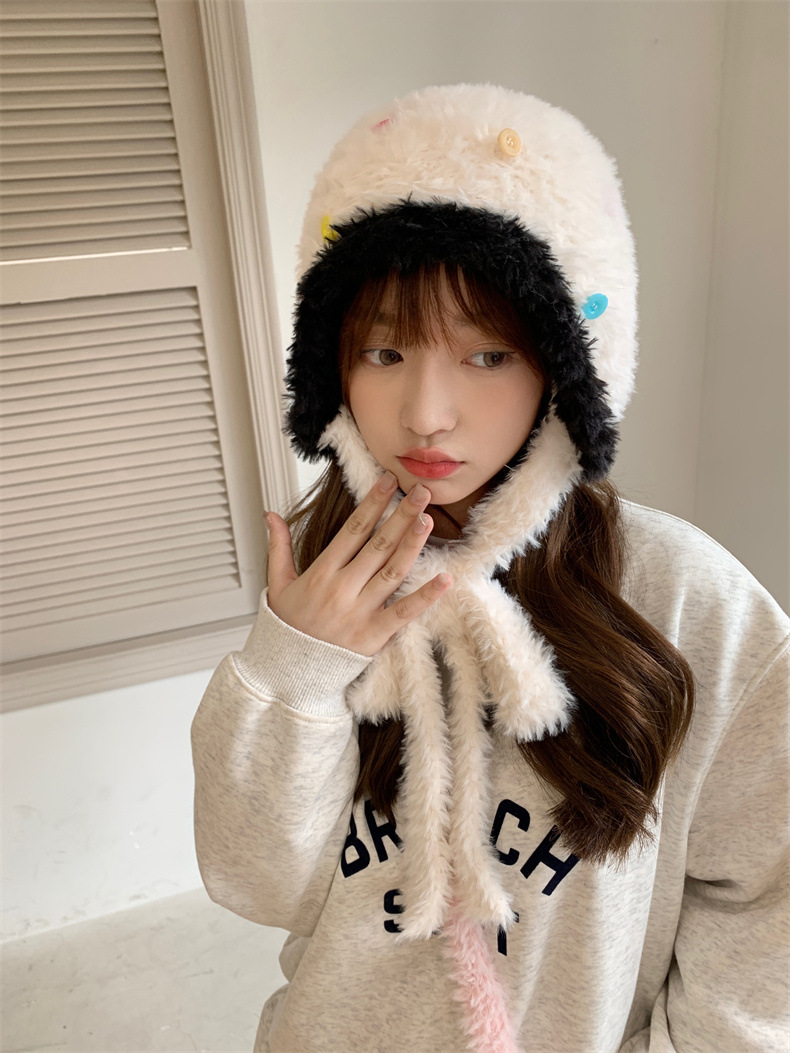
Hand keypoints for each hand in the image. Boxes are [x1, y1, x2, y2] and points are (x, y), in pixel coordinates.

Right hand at [265, 472, 451, 655]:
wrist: (289, 673)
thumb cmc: (287, 627)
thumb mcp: (277, 584)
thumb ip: (278, 547)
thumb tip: (271, 514)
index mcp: (321, 573)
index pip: (352, 530)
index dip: (372, 504)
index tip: (389, 482)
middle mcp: (342, 589)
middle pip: (377, 545)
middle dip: (401, 515)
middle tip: (421, 492)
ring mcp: (360, 612)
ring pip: (392, 572)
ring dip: (412, 545)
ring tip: (428, 521)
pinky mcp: (374, 635)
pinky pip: (404, 613)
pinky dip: (425, 597)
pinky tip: (444, 579)